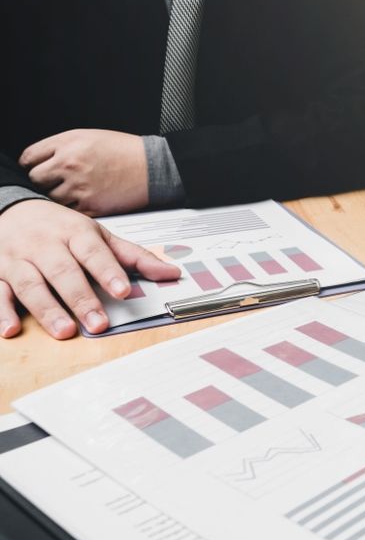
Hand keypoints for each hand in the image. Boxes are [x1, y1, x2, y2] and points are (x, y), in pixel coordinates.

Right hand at [0, 200, 180, 338]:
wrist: (12, 208)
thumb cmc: (62, 228)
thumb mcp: (99, 236)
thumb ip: (134, 257)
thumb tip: (172, 274)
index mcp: (74, 233)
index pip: (93, 253)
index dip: (108, 272)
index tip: (123, 291)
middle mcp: (45, 245)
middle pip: (63, 272)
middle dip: (81, 299)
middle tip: (98, 323)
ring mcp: (18, 260)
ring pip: (31, 284)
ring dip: (47, 309)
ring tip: (65, 331)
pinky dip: (1, 312)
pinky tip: (10, 330)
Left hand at [20, 129, 149, 215]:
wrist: (153, 167)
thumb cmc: (123, 150)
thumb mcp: (87, 136)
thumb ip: (60, 146)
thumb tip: (38, 160)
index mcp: (67, 145)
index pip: (29, 158)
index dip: (31, 164)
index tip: (36, 169)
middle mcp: (70, 165)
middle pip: (35, 179)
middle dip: (42, 181)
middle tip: (53, 182)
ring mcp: (80, 187)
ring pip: (51, 198)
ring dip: (58, 196)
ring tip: (73, 191)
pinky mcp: (92, 206)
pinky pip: (70, 211)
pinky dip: (74, 208)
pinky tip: (84, 199)